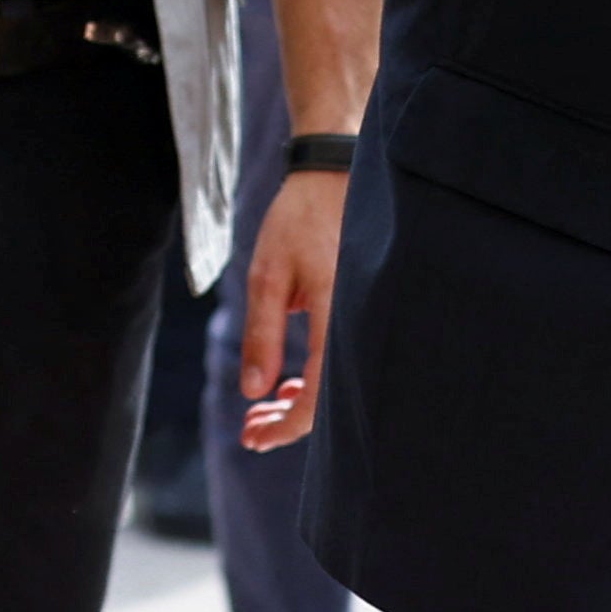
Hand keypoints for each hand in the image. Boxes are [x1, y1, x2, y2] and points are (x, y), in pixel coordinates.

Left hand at [232, 171, 345, 451]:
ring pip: (336, 383)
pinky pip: (341, 361)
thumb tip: (255, 392)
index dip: (287, 426)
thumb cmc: (298, 218)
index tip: (253, 437)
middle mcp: (358, 323)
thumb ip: (261, 333)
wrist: (335, 174)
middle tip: (248, 432)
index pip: (319, 394)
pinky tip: (287, 385)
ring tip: (260, 412)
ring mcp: (362, 319)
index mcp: (339, 315)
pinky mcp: (358, 313)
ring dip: (297, 405)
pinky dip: (313, 381)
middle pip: (330, 399)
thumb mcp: (267, 273)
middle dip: (286, 423)